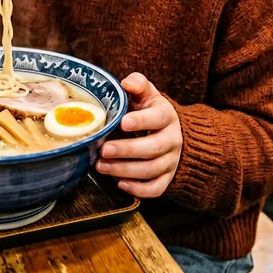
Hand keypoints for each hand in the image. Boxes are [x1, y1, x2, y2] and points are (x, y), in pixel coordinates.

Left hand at [95, 72, 182, 197]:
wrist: (172, 132)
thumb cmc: (150, 110)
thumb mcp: (147, 94)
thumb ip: (138, 85)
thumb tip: (126, 83)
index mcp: (166, 115)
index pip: (157, 118)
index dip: (141, 121)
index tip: (123, 123)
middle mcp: (172, 139)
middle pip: (153, 148)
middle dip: (127, 150)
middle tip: (103, 149)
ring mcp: (171, 161)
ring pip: (152, 170)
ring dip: (125, 170)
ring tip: (100, 166)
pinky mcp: (167, 178)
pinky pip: (156, 189)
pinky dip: (138, 190)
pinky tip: (119, 183)